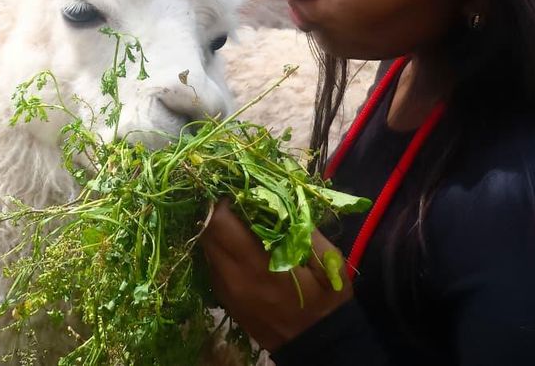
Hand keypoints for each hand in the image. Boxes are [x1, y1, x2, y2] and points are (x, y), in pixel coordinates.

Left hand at [199, 198, 353, 351]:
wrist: (316, 345)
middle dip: (218, 212)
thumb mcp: (328, 263)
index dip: (225, 201)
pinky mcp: (226, 300)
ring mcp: (226, 292)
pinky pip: (213, 265)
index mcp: (258, 267)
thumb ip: (305, 230)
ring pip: (207, 249)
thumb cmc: (325, 302)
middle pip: (206, 233)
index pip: (220, 224)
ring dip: (217, 230)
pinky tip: (240, 245)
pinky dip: (221, 249)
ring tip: (240, 221)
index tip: (241, 190)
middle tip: (239, 201)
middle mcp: (233, 279)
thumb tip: (285, 198)